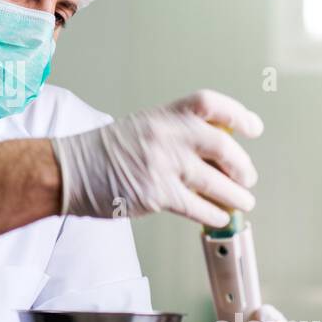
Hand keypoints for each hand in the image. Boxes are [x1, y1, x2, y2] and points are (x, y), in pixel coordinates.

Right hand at [50, 89, 262, 224]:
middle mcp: (166, 135)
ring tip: (243, 203)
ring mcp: (162, 164)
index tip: (253, 128)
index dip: (238, 114)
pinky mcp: (156, 194)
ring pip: (217, 182)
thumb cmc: (101, 153)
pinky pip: (198, 207)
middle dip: (242, 167)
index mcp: (163, 115)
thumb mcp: (141, 128)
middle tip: (248, 178)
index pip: (209, 104)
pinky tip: (219, 217)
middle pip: (223, 146)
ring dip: (236, 197)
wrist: (67, 170)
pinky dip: (215, 215)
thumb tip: (214, 155)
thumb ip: (174, 134)